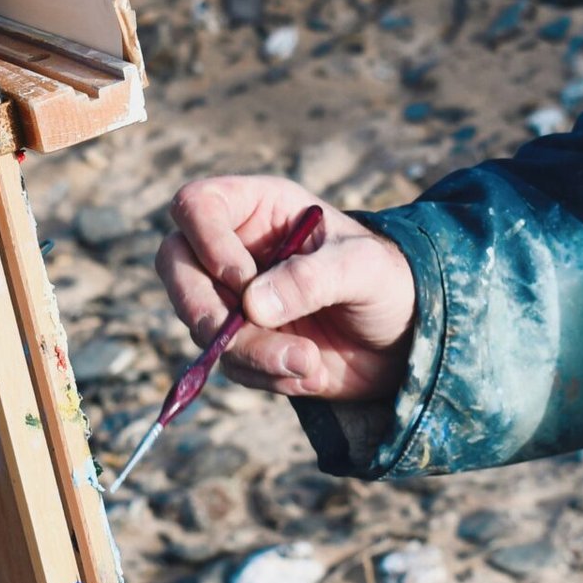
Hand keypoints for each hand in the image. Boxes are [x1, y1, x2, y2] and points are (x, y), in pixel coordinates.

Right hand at [157, 173, 417, 403]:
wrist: (406, 341)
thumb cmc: (389, 282)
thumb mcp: (364, 269)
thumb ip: (312, 278)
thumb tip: (252, 305)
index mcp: (259, 209)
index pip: (196, 206)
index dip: (206, 242)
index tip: (242, 280)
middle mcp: (236, 249)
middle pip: (176, 266)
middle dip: (206, 310)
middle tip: (248, 336)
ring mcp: (234, 300)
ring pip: (200, 324)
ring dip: (249, 352)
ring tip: (308, 363)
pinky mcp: (244, 345)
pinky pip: (228, 364)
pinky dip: (265, 375)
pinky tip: (310, 372)